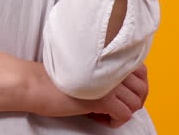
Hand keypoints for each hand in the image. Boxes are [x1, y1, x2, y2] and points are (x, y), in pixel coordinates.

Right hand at [30, 64, 148, 125]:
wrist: (36, 84)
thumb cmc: (57, 78)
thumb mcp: (86, 69)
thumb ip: (105, 70)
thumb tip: (124, 88)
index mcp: (108, 56)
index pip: (142, 72)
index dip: (136, 87)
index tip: (123, 95)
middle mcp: (112, 66)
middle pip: (142, 89)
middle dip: (133, 102)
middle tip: (116, 107)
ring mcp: (109, 82)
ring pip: (135, 104)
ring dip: (123, 112)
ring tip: (104, 112)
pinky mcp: (103, 98)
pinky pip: (124, 115)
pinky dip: (115, 121)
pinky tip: (99, 117)